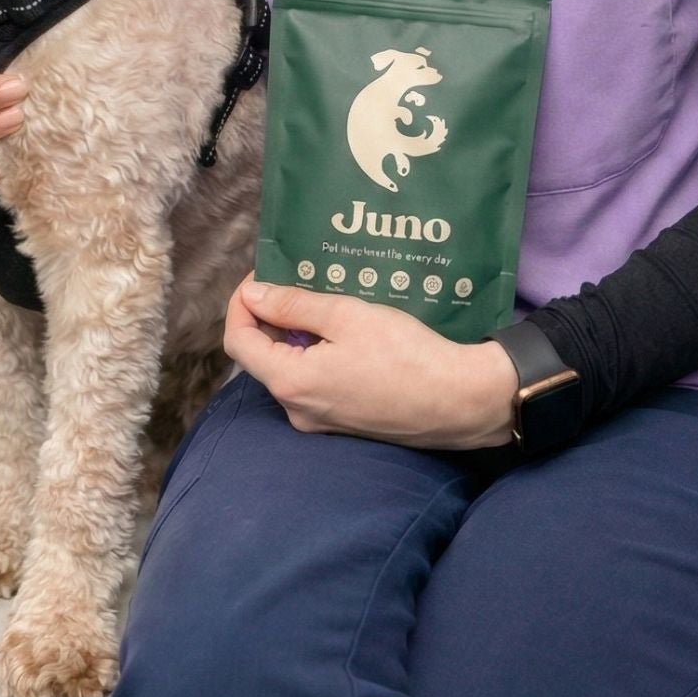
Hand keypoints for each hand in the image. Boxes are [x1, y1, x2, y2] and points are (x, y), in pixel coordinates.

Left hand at [223, 274, 519, 450]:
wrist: (459, 401)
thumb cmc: (403, 355)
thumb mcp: (346, 316)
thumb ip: (293, 305)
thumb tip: (252, 295)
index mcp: (290, 383)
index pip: (238, 340)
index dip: (242, 302)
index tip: (264, 274)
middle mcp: (297, 409)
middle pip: (262, 354)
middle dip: (272, 314)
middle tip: (298, 279)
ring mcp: (320, 420)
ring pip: (290, 366)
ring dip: (298, 332)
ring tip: (326, 299)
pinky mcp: (343, 422)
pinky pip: (315, 381)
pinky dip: (318, 352)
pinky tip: (345, 330)